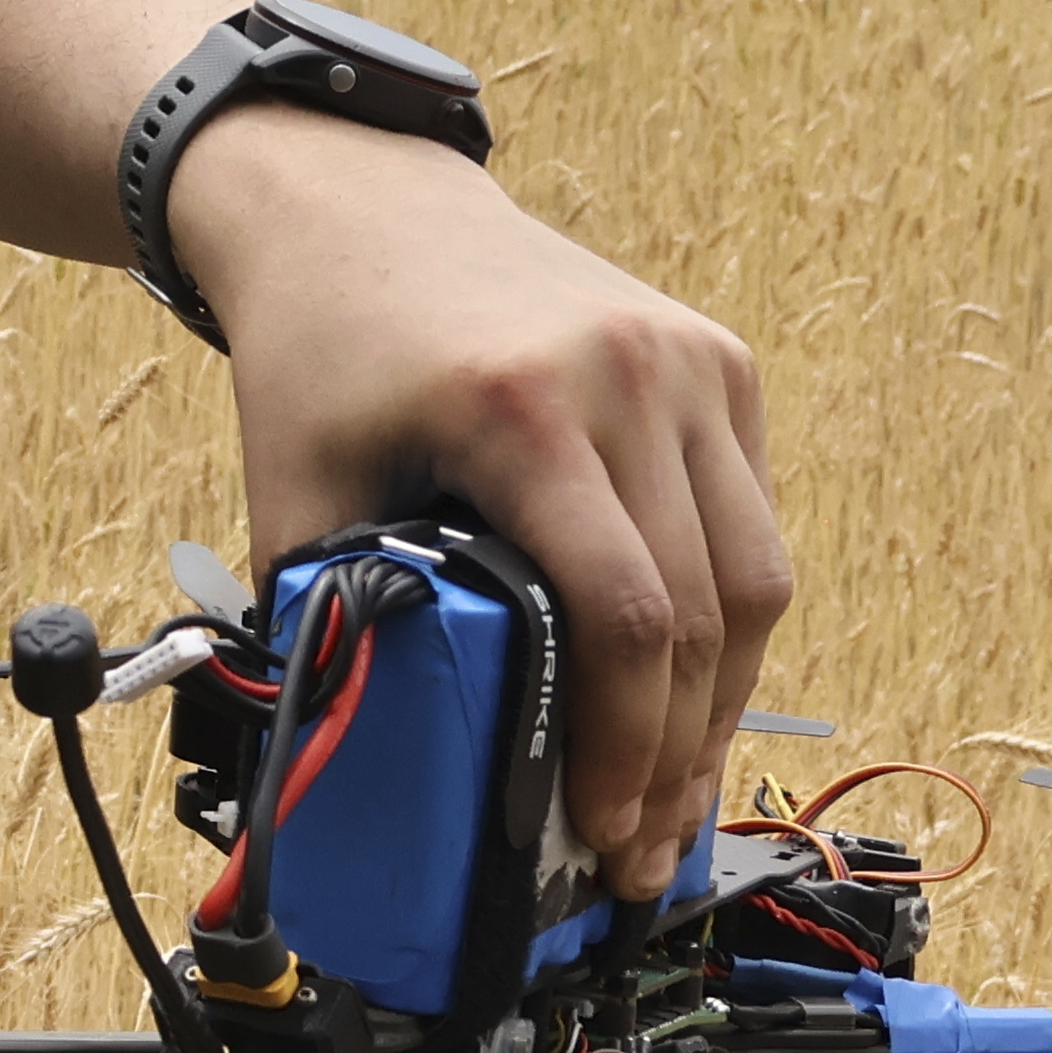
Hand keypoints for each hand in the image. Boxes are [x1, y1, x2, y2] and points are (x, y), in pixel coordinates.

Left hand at [168, 114, 791, 897]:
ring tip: (674, 793)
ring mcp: (688, 361)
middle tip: (640, 848)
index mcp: (522, 409)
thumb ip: (334, 623)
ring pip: (755, 574)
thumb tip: (361, 772)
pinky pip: (751, 518)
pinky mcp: (717, 360)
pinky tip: (688, 692)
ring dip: (721, 702)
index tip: (601, 835)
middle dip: (679, 754)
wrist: (356, 204)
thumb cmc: (322, 352)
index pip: (621, 615)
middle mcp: (629, 374)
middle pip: (704, 612)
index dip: (626, 748)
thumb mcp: (297, 495)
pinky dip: (730, 618)